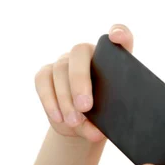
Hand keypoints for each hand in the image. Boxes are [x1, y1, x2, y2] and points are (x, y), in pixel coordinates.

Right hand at [34, 23, 134, 142]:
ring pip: (61, 69)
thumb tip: (96, 132)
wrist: (85, 126)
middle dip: (81, 80)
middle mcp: (88, 54)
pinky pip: (43, 81)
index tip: (116, 36)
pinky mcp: (46, 73)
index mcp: (114, 59)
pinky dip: (49, 100)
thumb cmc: (106, 119)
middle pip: (80, 53)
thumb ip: (106, 125)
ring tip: (74, 121)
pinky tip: (58, 118)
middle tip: (85, 107)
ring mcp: (66, 61)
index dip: (120, 32)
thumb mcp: (111, 122)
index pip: (121, 36)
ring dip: (66, 98)